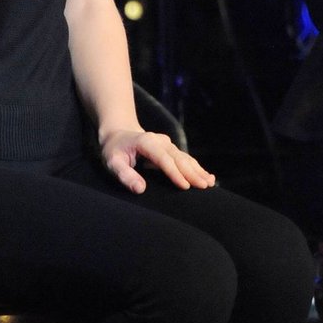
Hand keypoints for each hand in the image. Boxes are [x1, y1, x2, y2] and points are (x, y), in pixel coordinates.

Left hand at [100, 127, 215, 194]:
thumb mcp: (113, 162)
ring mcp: (168, 145)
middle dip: (192, 173)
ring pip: (185, 159)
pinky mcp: (171, 150)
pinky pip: (186, 160)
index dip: (174, 173)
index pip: (163, 159)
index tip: (184, 186)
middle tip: (203, 187)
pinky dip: (197, 168)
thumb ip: (124, 175)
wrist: (119, 133)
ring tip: (210, 183)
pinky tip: (209, 176)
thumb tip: (140, 189)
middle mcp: (161, 141)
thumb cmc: (114, 150)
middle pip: (179, 158)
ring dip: (198, 171)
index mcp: (147, 142)